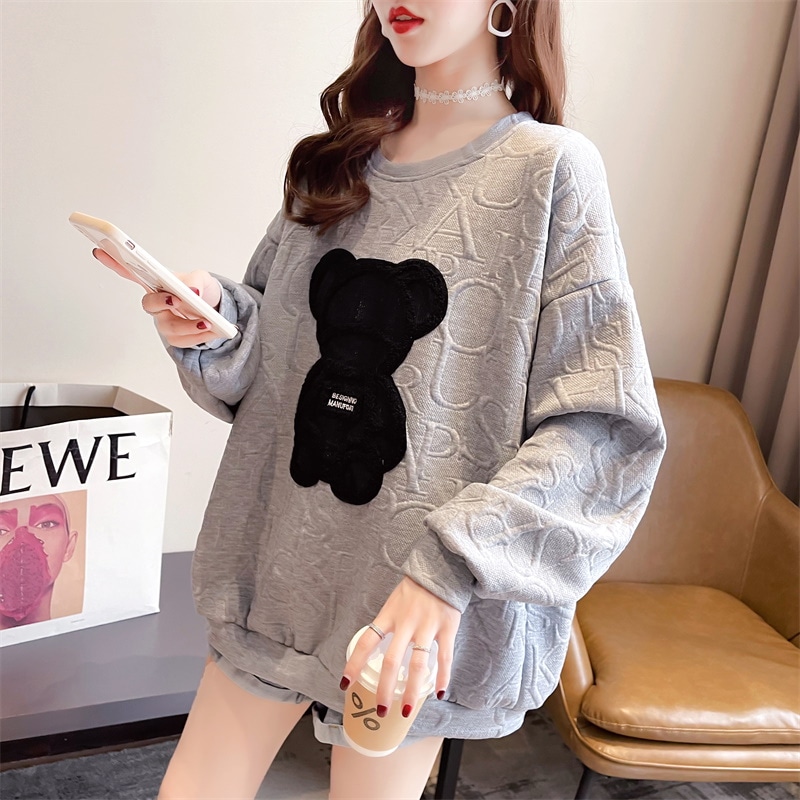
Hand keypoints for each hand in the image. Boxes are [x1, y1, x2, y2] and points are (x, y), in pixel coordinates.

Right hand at [92, 248, 221, 347]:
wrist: (217, 312)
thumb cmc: (201, 291)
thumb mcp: (202, 279)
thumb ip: (195, 281)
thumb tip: (192, 292)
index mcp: (157, 283)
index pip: (131, 272)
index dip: (114, 262)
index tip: (101, 249)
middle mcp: (157, 303)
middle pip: (148, 304)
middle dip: (160, 301)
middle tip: (177, 299)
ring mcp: (165, 321)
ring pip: (169, 327)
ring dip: (189, 325)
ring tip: (207, 321)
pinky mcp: (176, 337)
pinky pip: (183, 340)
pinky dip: (200, 336)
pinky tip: (213, 329)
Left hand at [341, 577, 460, 719]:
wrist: (441, 567)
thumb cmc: (415, 588)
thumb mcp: (394, 602)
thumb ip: (388, 624)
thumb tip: (377, 651)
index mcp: (389, 615)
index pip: (367, 642)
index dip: (354, 664)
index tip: (345, 684)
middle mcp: (406, 623)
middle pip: (392, 661)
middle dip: (385, 689)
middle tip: (381, 711)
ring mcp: (427, 626)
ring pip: (418, 665)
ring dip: (412, 691)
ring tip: (406, 710)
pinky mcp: (447, 627)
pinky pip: (445, 657)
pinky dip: (443, 677)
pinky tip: (439, 694)